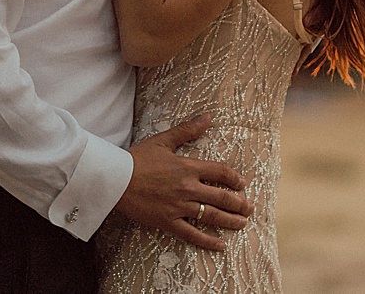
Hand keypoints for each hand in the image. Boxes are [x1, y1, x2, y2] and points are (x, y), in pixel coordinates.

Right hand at [115, 113, 250, 250]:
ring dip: (230, 221)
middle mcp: (188, 187)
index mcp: (189, 167)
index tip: (243, 184)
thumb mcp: (164, 140)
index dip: (235, 179)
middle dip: (239, 204)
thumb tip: (208, 117)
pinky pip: (192, 234)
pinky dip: (208, 241)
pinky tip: (221, 246)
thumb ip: (187, 130)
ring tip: (242, 224)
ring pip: (212, 216)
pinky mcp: (168, 221)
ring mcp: (179, 206)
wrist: (115, 179)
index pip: (221, 172)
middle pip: (222, 197)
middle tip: (249, 209)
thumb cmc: (138, 158)